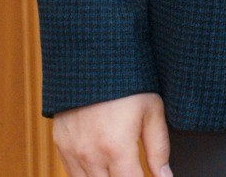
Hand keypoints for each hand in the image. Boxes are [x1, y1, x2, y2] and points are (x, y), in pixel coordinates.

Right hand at [52, 92, 170, 176]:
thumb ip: (159, 148)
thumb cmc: (128, 84)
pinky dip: (88, 175)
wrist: (92, 61)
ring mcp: (72, 152)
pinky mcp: (61, 146)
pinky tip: (103, 168)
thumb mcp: (152, 112)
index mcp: (116, 148)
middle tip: (134, 169)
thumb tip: (164, 176)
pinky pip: (72, 174)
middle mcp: (90, 155)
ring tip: (120, 168)